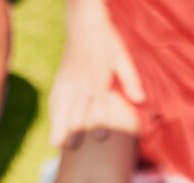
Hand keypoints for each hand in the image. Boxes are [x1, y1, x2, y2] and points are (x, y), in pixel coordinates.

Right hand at [48, 0, 142, 147]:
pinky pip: (55, 99)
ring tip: (56, 144)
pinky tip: (53, 126)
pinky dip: (53, 114)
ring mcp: (68, 81)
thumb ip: (130, 79)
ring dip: (58, 125)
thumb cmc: (106, 41)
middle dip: (73, 129)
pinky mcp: (60, 79)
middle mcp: (81, 82)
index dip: (99, 120)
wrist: (83, 23)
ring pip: (61, 107)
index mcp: (98, 79)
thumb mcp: (122, 57)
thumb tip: (140, 99)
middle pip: (76, 108)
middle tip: (70, 148)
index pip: (98, 102)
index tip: (100, 137)